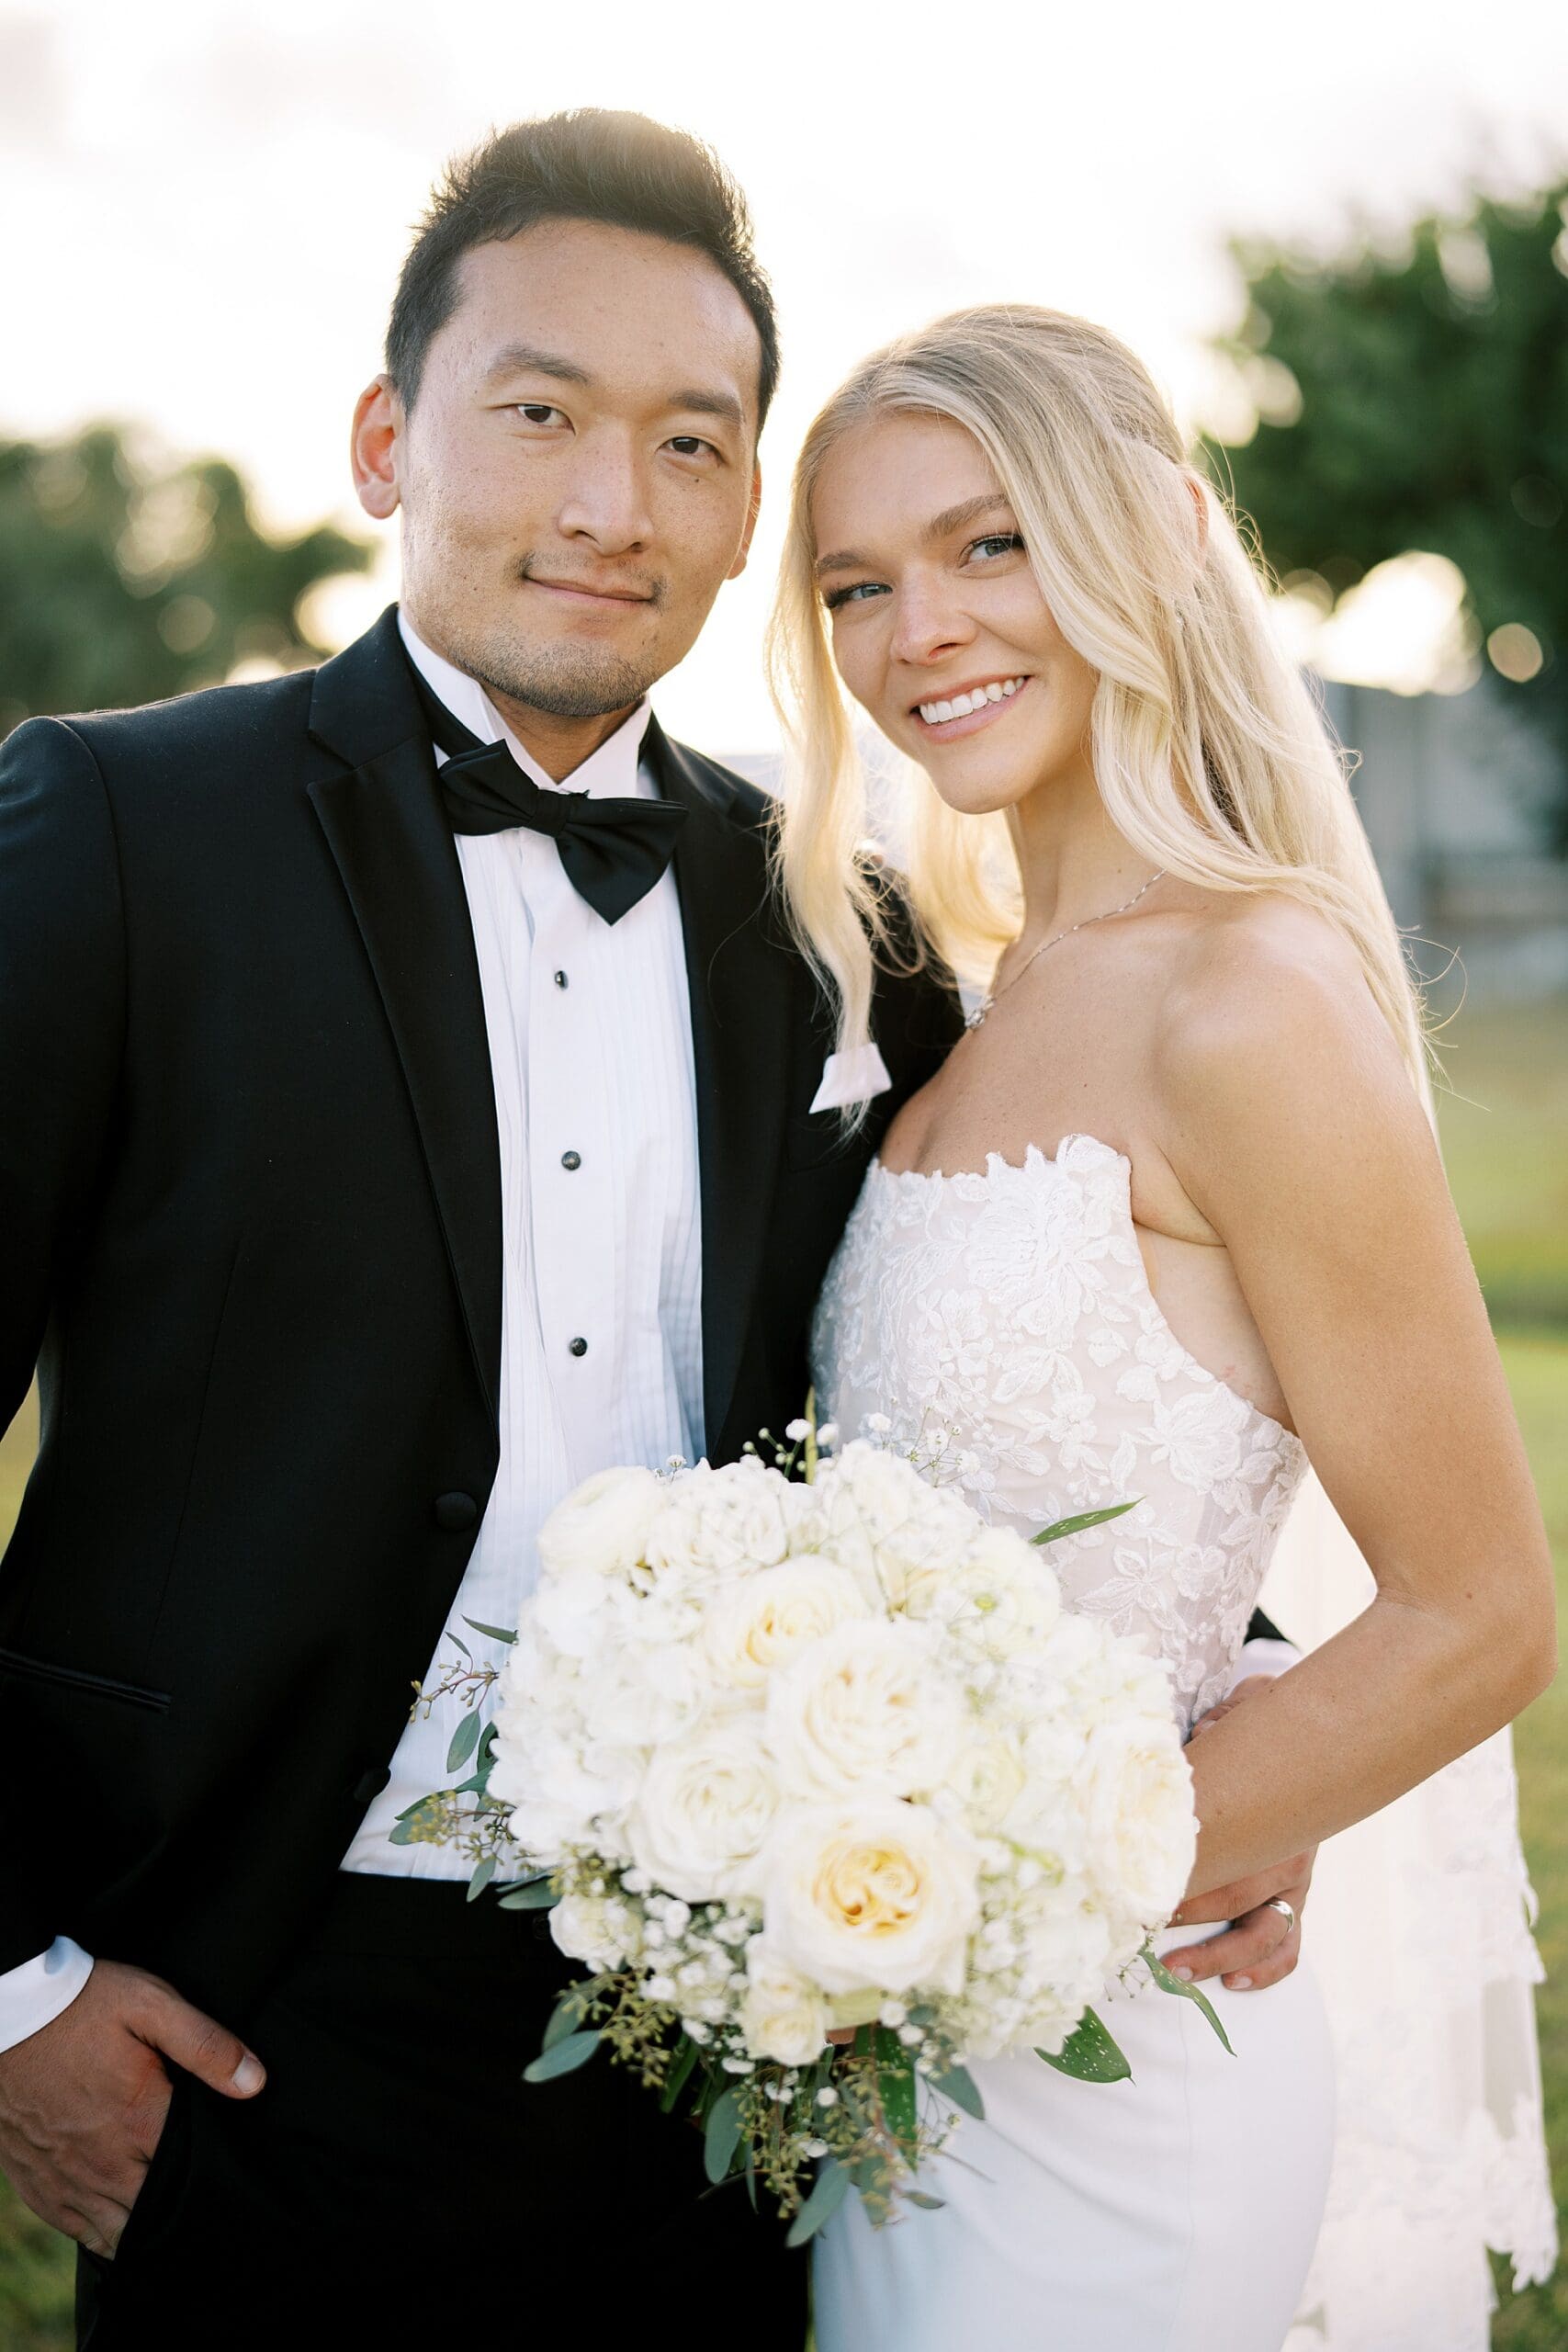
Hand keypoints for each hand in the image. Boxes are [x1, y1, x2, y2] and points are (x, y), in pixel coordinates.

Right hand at [0, 1958, 264, 2257]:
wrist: (10, 2013)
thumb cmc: (84, 2004)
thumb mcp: (152, 2006)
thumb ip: (205, 2045)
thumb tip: (256, 2083)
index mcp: (140, 2122)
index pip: (192, 2175)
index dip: (215, 2178)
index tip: (233, 2177)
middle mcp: (104, 2163)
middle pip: (157, 2210)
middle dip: (182, 2208)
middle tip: (206, 2200)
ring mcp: (66, 2179)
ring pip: (117, 2232)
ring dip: (144, 2228)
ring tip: (168, 2215)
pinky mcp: (37, 2183)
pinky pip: (76, 2229)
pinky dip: (103, 2233)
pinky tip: (122, 2223)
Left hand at [1165, 1678, 1316, 1991]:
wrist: (1315, 1734)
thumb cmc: (1255, 1737)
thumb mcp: (1229, 1726)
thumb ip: (1204, 1739)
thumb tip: (1171, 1745)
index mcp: (1267, 1814)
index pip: (1218, 1850)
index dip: (1177, 1870)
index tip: (1138, 1885)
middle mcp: (1285, 1852)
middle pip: (1234, 1895)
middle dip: (1186, 1914)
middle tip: (1139, 1926)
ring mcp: (1294, 1880)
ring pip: (1263, 1931)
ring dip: (1220, 1954)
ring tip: (1176, 1969)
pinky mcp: (1295, 1898)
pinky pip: (1288, 1944)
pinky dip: (1266, 1968)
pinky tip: (1234, 1982)